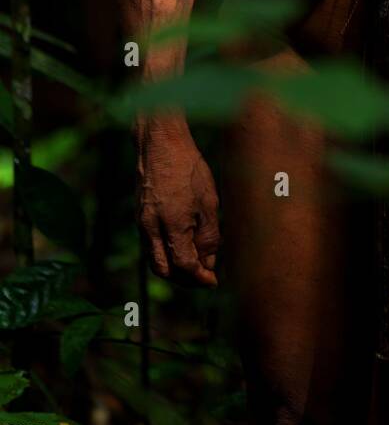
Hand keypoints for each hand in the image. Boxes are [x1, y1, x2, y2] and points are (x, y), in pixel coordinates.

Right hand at [136, 123, 219, 286]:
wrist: (160, 143)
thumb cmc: (189, 168)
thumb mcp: (209, 201)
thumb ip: (209, 235)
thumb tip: (209, 262)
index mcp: (172, 225)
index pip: (184, 265)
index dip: (199, 277)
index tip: (213, 281)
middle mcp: (151, 228)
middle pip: (164, 270)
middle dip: (184, 279)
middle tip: (203, 276)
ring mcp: (141, 222)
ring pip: (154, 259)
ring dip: (173, 267)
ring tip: (195, 263)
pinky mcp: (138, 215)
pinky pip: (150, 244)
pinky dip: (165, 252)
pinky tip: (181, 244)